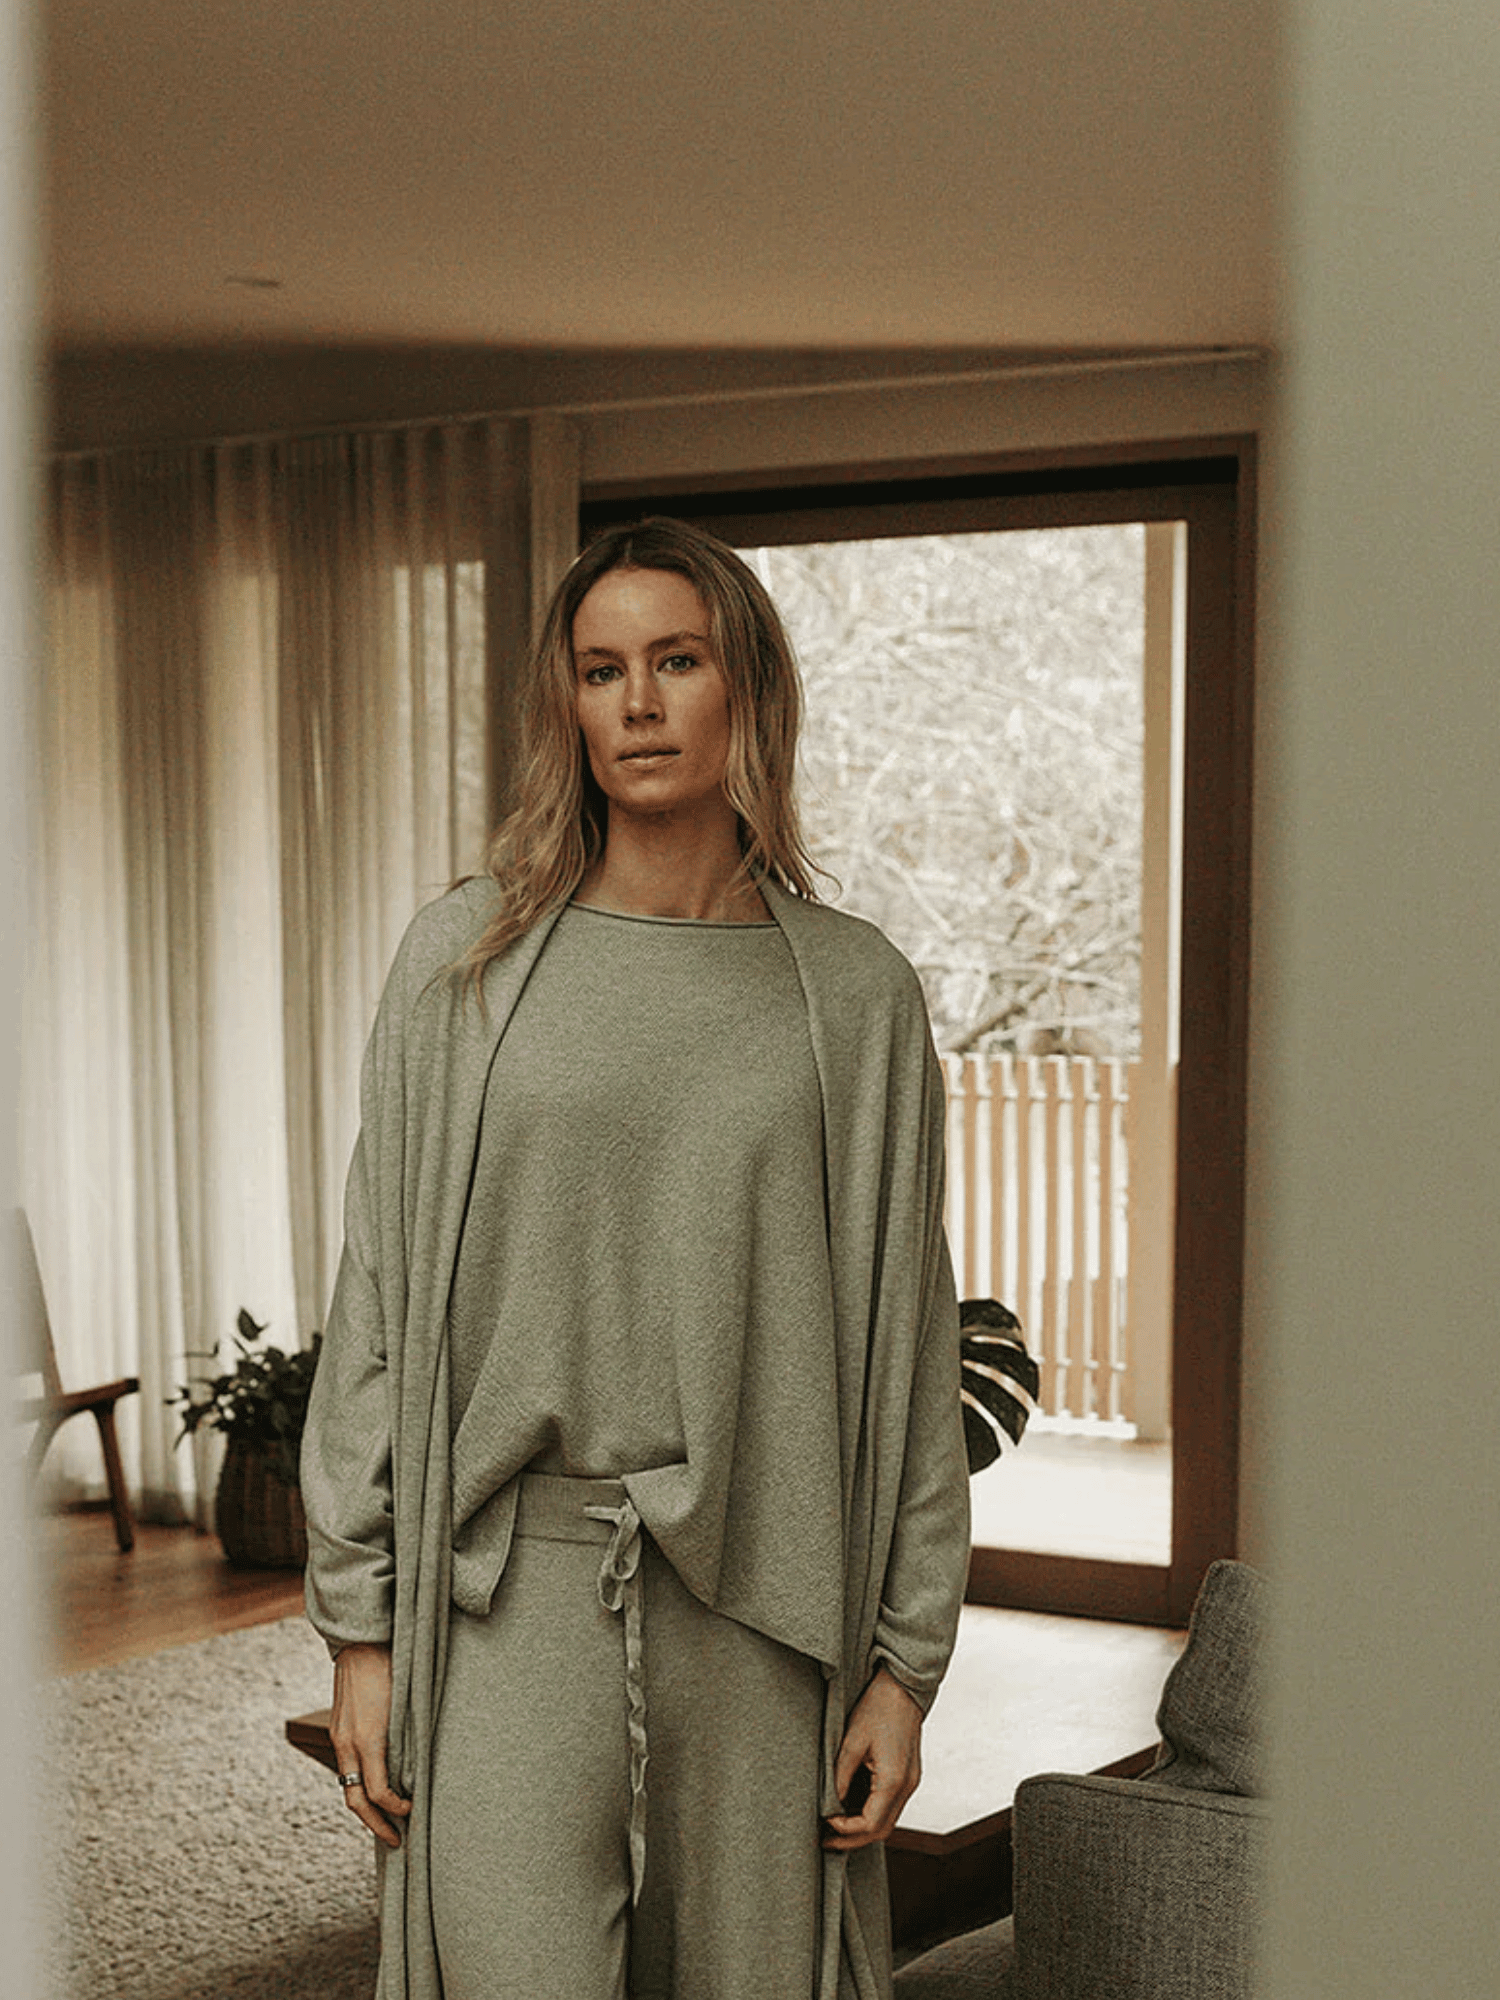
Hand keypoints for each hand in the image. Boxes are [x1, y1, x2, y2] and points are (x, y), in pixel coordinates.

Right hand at [330, 1641, 411, 1847]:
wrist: (362, 1643)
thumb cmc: (394, 1667)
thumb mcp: (408, 1702)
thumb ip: (411, 1737)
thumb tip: (423, 1769)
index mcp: (368, 1737)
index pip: (378, 1792)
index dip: (396, 1810)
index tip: (412, 1812)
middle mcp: (348, 1742)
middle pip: (356, 1801)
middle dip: (376, 1825)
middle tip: (397, 1841)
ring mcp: (339, 1737)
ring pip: (348, 1788)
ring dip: (366, 1811)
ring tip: (386, 1823)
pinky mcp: (337, 1731)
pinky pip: (346, 1769)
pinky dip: (360, 1787)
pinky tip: (376, 1793)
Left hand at [821, 1664, 923, 1851]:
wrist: (902, 1687)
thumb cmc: (877, 1707)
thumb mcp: (852, 1741)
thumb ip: (841, 1776)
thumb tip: (830, 1804)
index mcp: (894, 1780)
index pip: (870, 1824)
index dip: (845, 1831)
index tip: (824, 1823)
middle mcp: (907, 1786)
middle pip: (882, 1830)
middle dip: (852, 1839)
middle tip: (825, 1840)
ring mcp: (910, 1782)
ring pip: (887, 1820)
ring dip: (862, 1828)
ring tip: (833, 1826)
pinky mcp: (908, 1776)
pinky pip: (890, 1805)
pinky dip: (871, 1813)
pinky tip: (850, 1808)